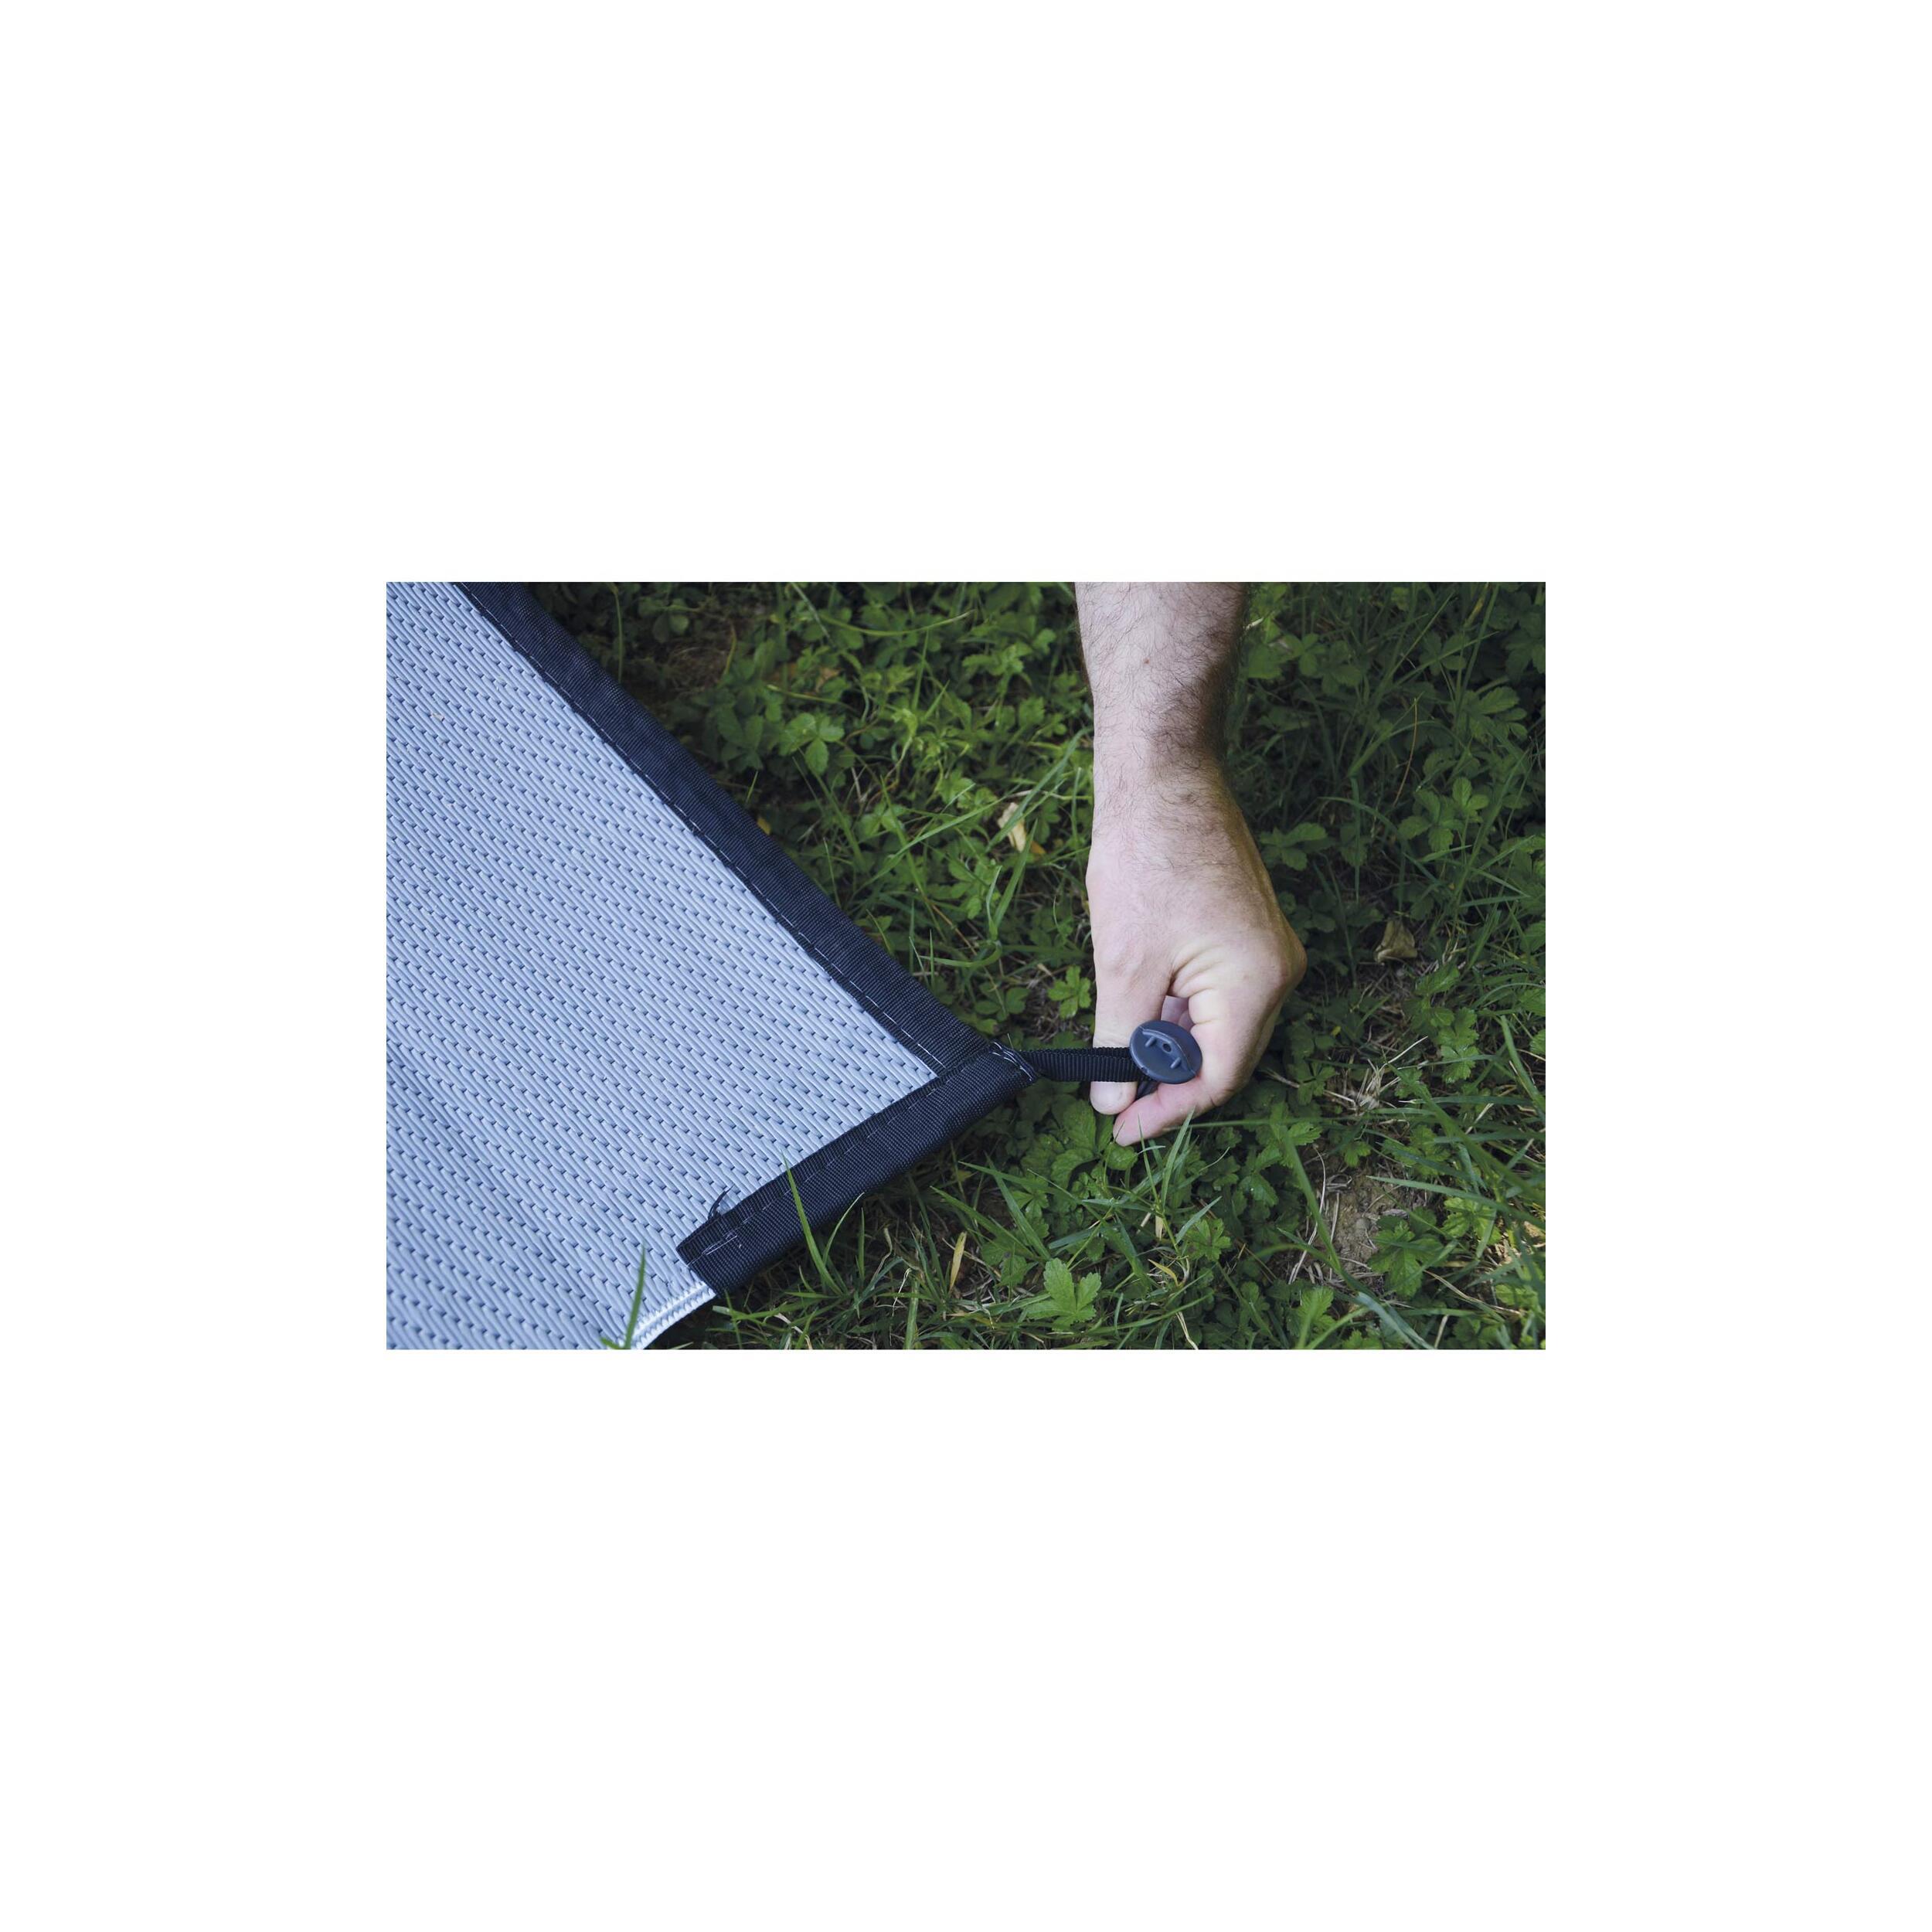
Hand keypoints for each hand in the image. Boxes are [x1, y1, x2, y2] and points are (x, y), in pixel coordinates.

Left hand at [1086, 771, 1305, 1144]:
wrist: (1164, 778)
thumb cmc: (1147, 858)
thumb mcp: (1124, 963)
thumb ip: (1121, 1040)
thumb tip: (1113, 1101)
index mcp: (1256, 983)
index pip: (1219, 1078)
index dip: (1168, 1111)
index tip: (1121, 1128)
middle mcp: (1277, 971)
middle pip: (1226, 1058)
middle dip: (1168, 1082)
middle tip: (1114, 1101)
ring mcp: (1268, 950)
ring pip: (1219, 1027)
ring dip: (1169, 1044)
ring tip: (1117, 1051)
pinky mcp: (1249, 933)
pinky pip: (1219, 994)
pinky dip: (1178, 1011)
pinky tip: (1137, 1008)